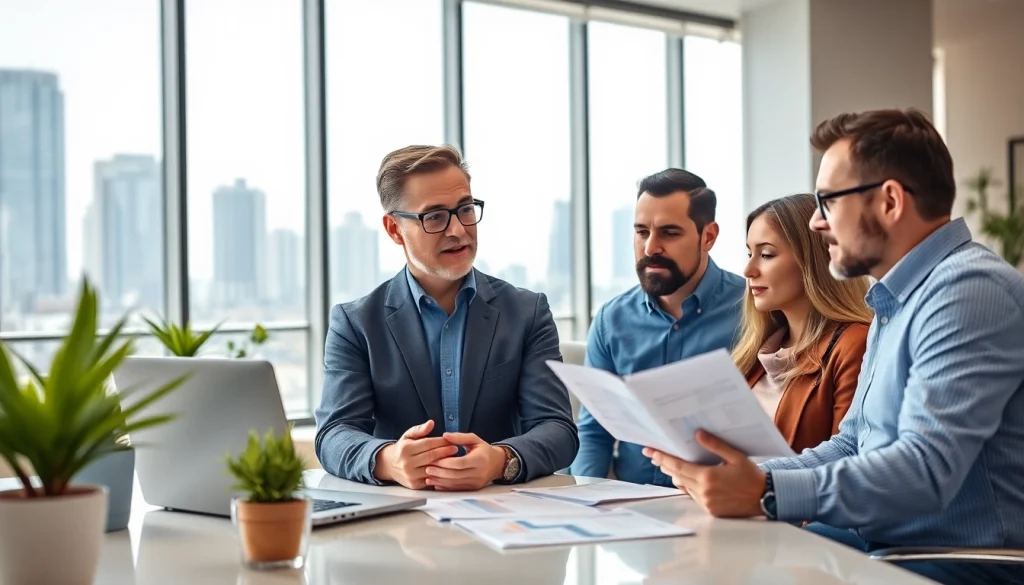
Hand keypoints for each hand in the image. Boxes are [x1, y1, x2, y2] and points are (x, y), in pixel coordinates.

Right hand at [374, 420, 458, 488]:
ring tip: (455, 458)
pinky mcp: (414, 485)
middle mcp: (407, 463)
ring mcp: (410, 475)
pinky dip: (440, 474)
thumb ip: (420, 429)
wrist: (389, 465)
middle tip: (456, 448)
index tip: (451, 440)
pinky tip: (447, 469)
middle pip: (431, 456)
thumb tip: (431, 423)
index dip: (441, 442)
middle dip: (445, 452)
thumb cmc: (402, 448)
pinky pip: (431, 479)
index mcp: (406, 449)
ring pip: (432, 468)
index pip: (427, 444)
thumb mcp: (408, 436)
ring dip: (445, 464)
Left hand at [424, 432, 505, 490]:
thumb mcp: (474, 439)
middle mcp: (479, 473)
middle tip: (426, 468)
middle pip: (456, 475)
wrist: (498, 463)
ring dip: (440, 481)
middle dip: (440, 472)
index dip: (445, 462)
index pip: (460, 463)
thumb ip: (459, 437)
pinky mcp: (473, 488)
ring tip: (428, 476)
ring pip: (455, 484)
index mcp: (480, 459)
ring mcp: (476, 482)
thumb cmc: (484, 450)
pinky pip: (457, 489)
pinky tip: (436, 484)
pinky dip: (445, 487)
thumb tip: (444, 435)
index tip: (434, 459)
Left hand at [643, 430, 765, 517]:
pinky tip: (685, 478)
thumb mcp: (735, 456)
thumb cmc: (752, 476)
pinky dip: (687, 486)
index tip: (651, 452)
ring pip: (684, 486)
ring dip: (676, 475)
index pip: (678, 466)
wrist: (766, 498)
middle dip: (664, 465)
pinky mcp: (710, 510)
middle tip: (653, 455)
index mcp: (708, 477)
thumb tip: (698, 434)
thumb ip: (715, 445)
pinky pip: (692, 496)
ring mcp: (706, 503)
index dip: (663, 458)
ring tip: (667, 465)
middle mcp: (704, 491)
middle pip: (677, 476)